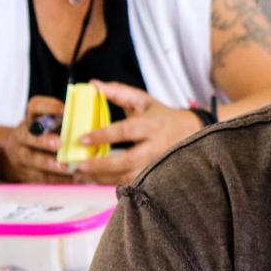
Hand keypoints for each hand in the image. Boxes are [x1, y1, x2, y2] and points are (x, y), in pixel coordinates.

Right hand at [0, 96, 73, 182]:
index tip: (63, 110)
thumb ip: (60, 119)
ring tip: (66, 167)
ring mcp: (22, 156)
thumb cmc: (38, 135)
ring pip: (34, 160)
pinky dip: (55, 179)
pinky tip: (69, 179)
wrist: (10, 154)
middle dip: (44, 141)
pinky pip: (39, 177)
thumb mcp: (43, 122)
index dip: (48, 107)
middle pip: (29, 137)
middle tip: (59, 143)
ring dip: (50, 164)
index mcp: (30, 119)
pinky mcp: (26, 172)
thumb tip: (87, 116)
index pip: (34, 106)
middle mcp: (22, 136)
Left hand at [66, 81, 204, 185]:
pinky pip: (132, 185)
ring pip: (128, 177)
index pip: (125, 131)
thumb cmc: (163, 117)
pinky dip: (111, 184)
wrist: (192, 134)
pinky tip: (95, 181)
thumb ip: (119, 92)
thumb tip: (94, 84)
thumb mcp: (144, 101)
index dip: (103, 136)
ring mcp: (156, 166)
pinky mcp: (156, 178)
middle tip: (78, 165)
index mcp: (151, 125)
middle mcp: (154, 148)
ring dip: (102, 178)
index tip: (82, 139)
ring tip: (80, 175)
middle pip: (126, 161)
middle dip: (100, 165)